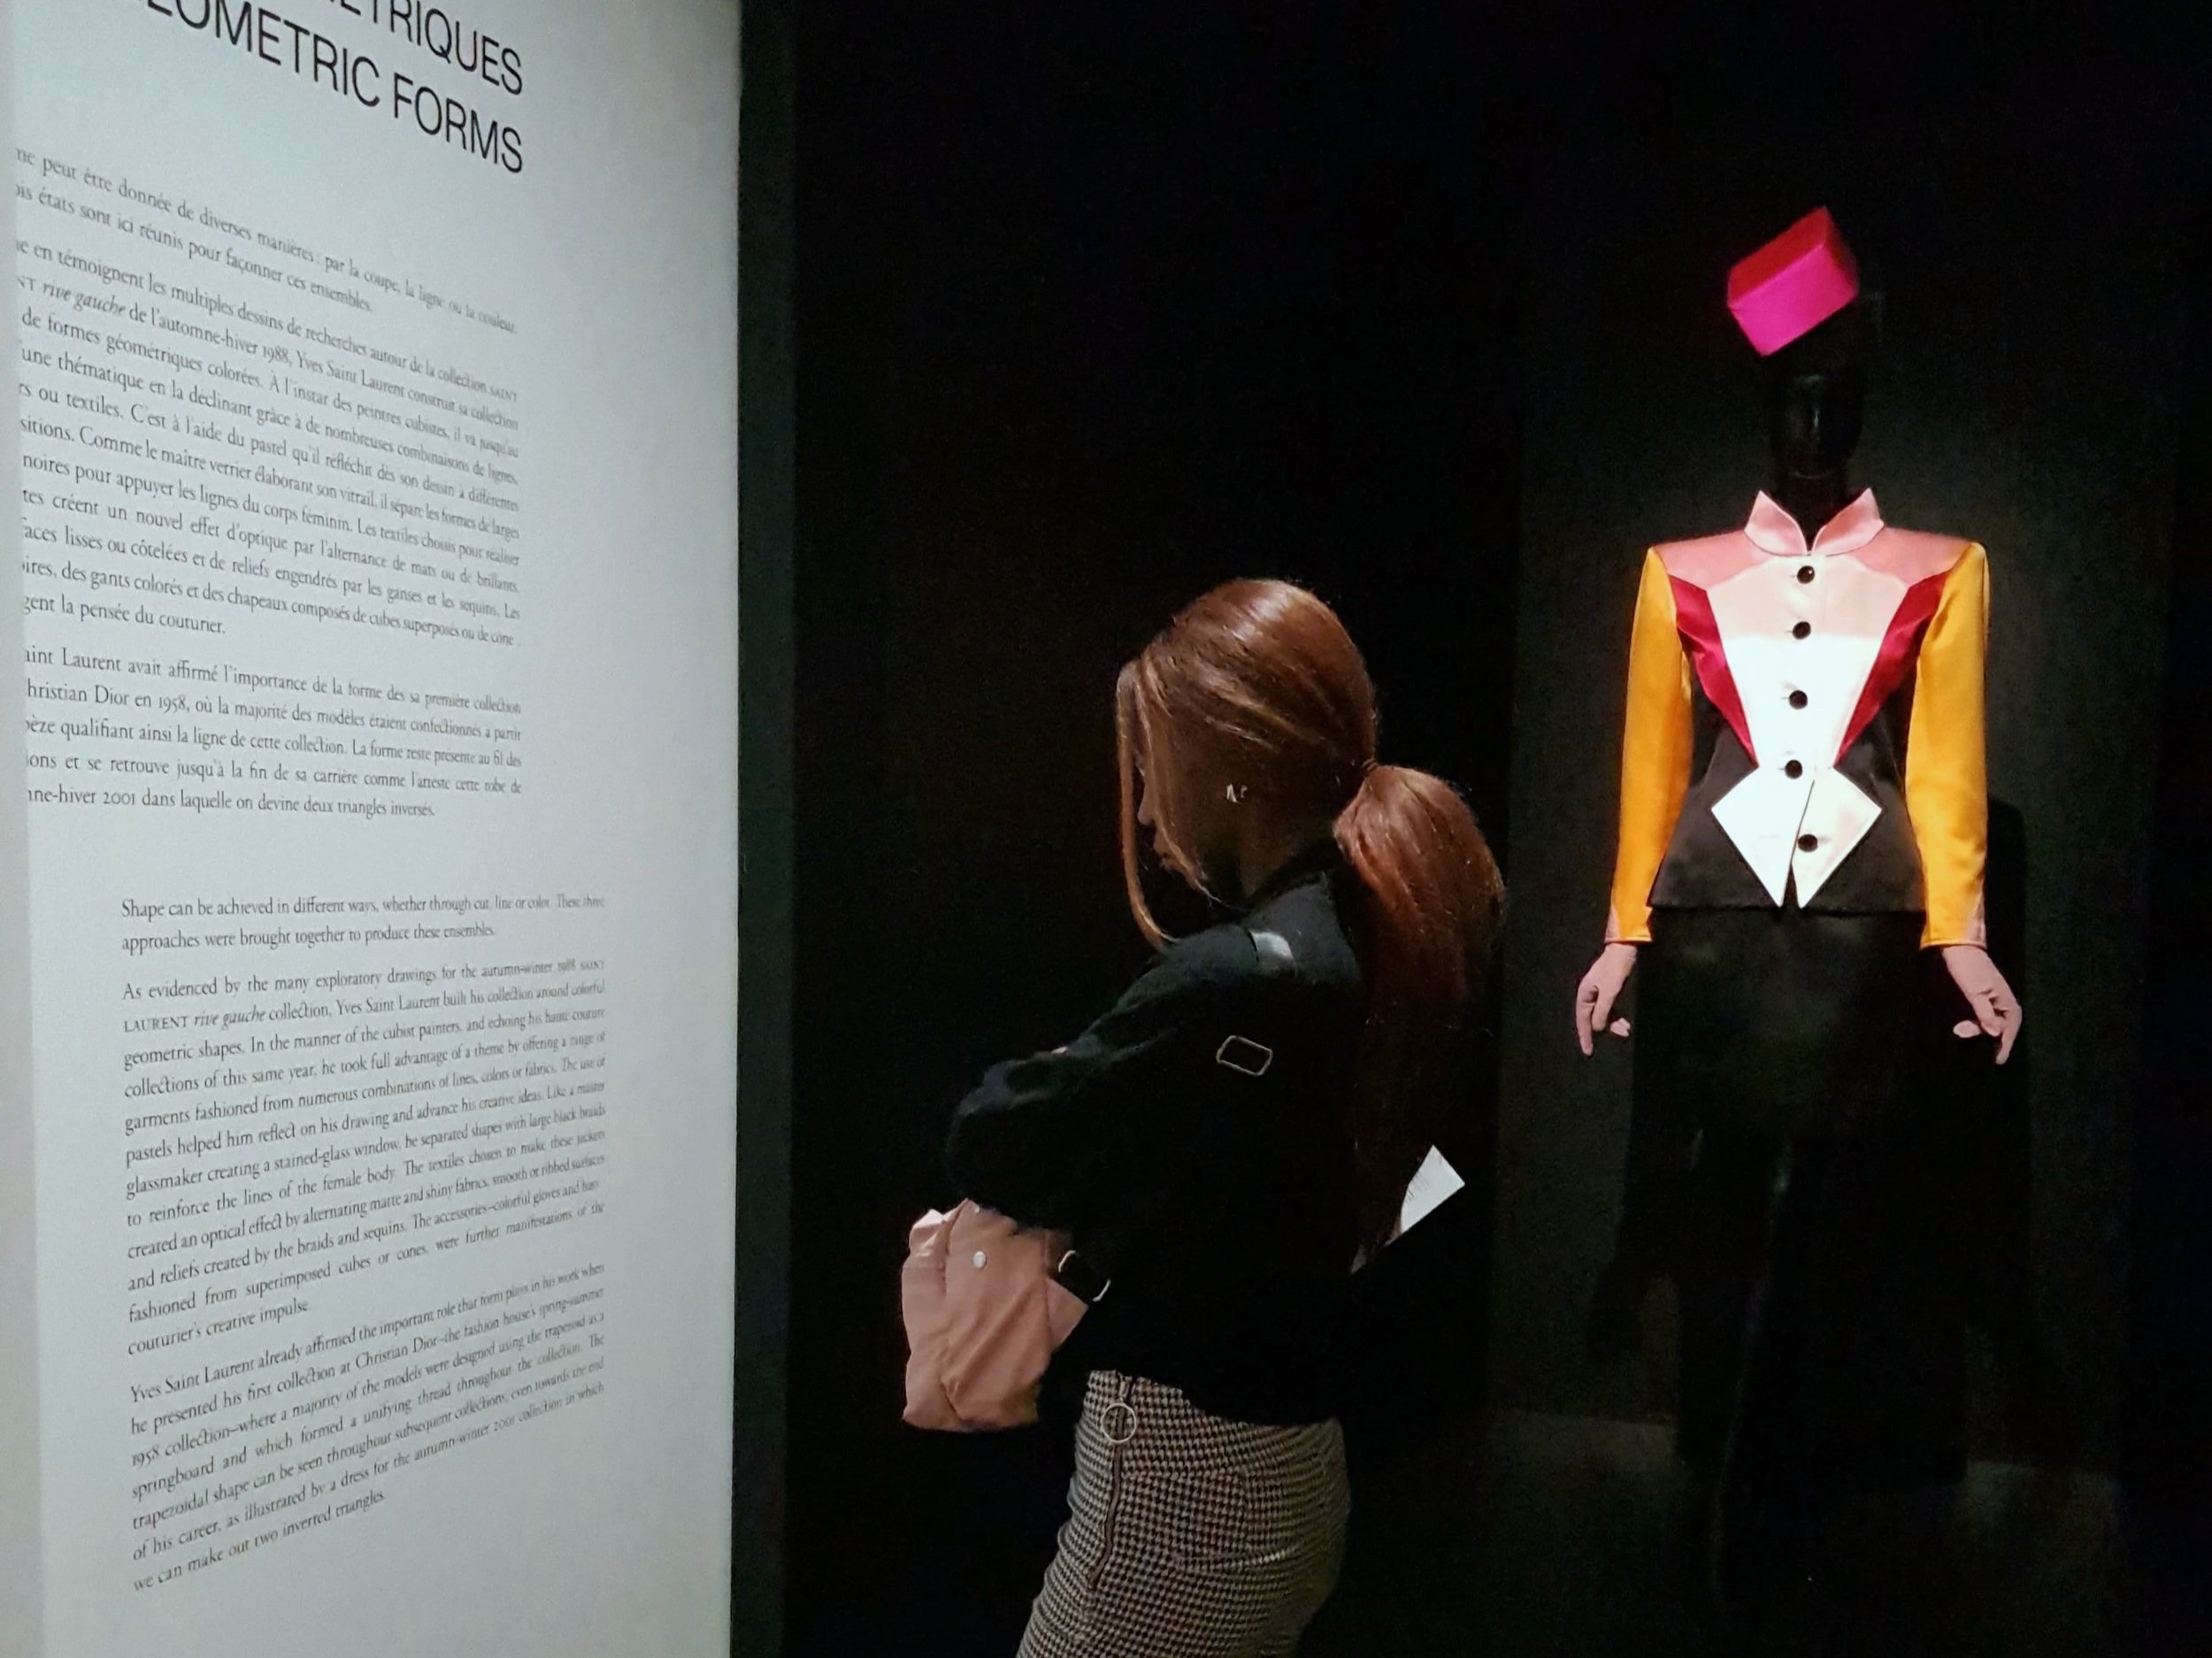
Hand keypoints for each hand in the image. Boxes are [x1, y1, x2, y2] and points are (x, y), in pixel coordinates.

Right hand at [1575, 942, 1639, 1055]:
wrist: (1625, 949)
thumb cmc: (1616, 968)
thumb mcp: (1609, 991)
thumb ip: (1602, 1011)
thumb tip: (1596, 1029)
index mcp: (1585, 994)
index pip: (1583, 1021)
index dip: (1585, 1037)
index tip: (1588, 1052)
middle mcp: (1590, 995)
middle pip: (1594, 1020)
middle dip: (1607, 1030)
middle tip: (1623, 1034)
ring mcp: (1600, 994)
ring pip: (1604, 1016)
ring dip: (1614, 1024)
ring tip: (1627, 1029)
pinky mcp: (1609, 992)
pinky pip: (1610, 1010)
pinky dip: (1617, 1017)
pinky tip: (1625, 1023)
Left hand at [1942, 944, 2021, 1064]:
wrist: (1958, 948)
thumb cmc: (1968, 969)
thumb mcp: (1975, 992)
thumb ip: (1985, 1014)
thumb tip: (1996, 1034)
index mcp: (2007, 1002)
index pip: (2010, 1029)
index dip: (2004, 1045)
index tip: (1998, 1061)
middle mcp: (2003, 1003)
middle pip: (1999, 1028)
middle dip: (1986, 1037)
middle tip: (1965, 1037)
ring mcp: (1992, 1001)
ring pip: (1989, 1023)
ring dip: (1977, 1030)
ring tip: (1960, 1031)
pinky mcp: (1981, 998)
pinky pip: (1982, 1017)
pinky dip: (1974, 1024)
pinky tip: (1964, 1028)